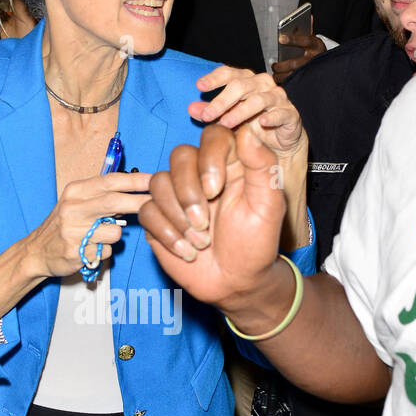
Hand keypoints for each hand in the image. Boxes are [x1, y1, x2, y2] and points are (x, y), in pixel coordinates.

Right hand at [28, 172, 152, 278]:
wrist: (37, 252)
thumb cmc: (64, 225)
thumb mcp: (77, 202)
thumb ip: (102, 196)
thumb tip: (136, 189)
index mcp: (75, 191)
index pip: (110, 181)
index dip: (135, 180)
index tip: (155, 179)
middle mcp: (72, 208)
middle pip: (114, 202)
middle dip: (140, 202)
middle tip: (158, 203)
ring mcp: (73, 231)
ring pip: (115, 232)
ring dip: (115, 236)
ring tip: (98, 237)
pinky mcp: (76, 252)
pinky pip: (106, 252)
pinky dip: (104, 252)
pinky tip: (89, 249)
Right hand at [140, 125, 283, 307]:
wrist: (236, 284)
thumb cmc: (256, 245)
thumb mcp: (269, 207)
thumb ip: (263, 166)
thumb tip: (247, 131)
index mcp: (231, 165)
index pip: (213, 136)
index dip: (208, 158)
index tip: (215, 190)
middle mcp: (201, 175)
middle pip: (179, 156)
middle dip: (188, 192)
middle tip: (205, 224)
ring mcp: (176, 196)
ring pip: (158, 182)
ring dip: (177, 217)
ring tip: (199, 242)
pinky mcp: (158, 218)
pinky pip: (146, 211)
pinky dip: (166, 233)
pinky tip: (186, 252)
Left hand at [190, 64, 306, 158]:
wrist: (278, 144)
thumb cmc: (251, 127)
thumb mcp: (226, 120)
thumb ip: (210, 113)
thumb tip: (190, 109)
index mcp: (246, 81)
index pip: (229, 73)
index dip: (214, 78)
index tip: (199, 86)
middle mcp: (262, 85)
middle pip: (240, 85)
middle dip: (222, 100)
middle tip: (207, 115)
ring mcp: (278, 98)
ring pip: (258, 99)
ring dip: (240, 111)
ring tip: (225, 123)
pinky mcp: (290, 114)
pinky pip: (281, 113)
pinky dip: (271, 116)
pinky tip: (261, 122)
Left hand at [270, 25, 325, 85]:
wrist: (329, 67)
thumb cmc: (315, 51)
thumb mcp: (313, 39)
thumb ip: (308, 28)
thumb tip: (308, 15)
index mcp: (317, 45)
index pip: (305, 41)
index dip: (292, 39)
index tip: (280, 38)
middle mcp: (315, 59)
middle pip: (295, 63)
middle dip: (282, 65)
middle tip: (274, 65)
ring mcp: (311, 72)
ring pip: (293, 75)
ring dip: (281, 75)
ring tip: (275, 73)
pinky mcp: (307, 81)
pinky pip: (293, 83)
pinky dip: (284, 82)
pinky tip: (278, 79)